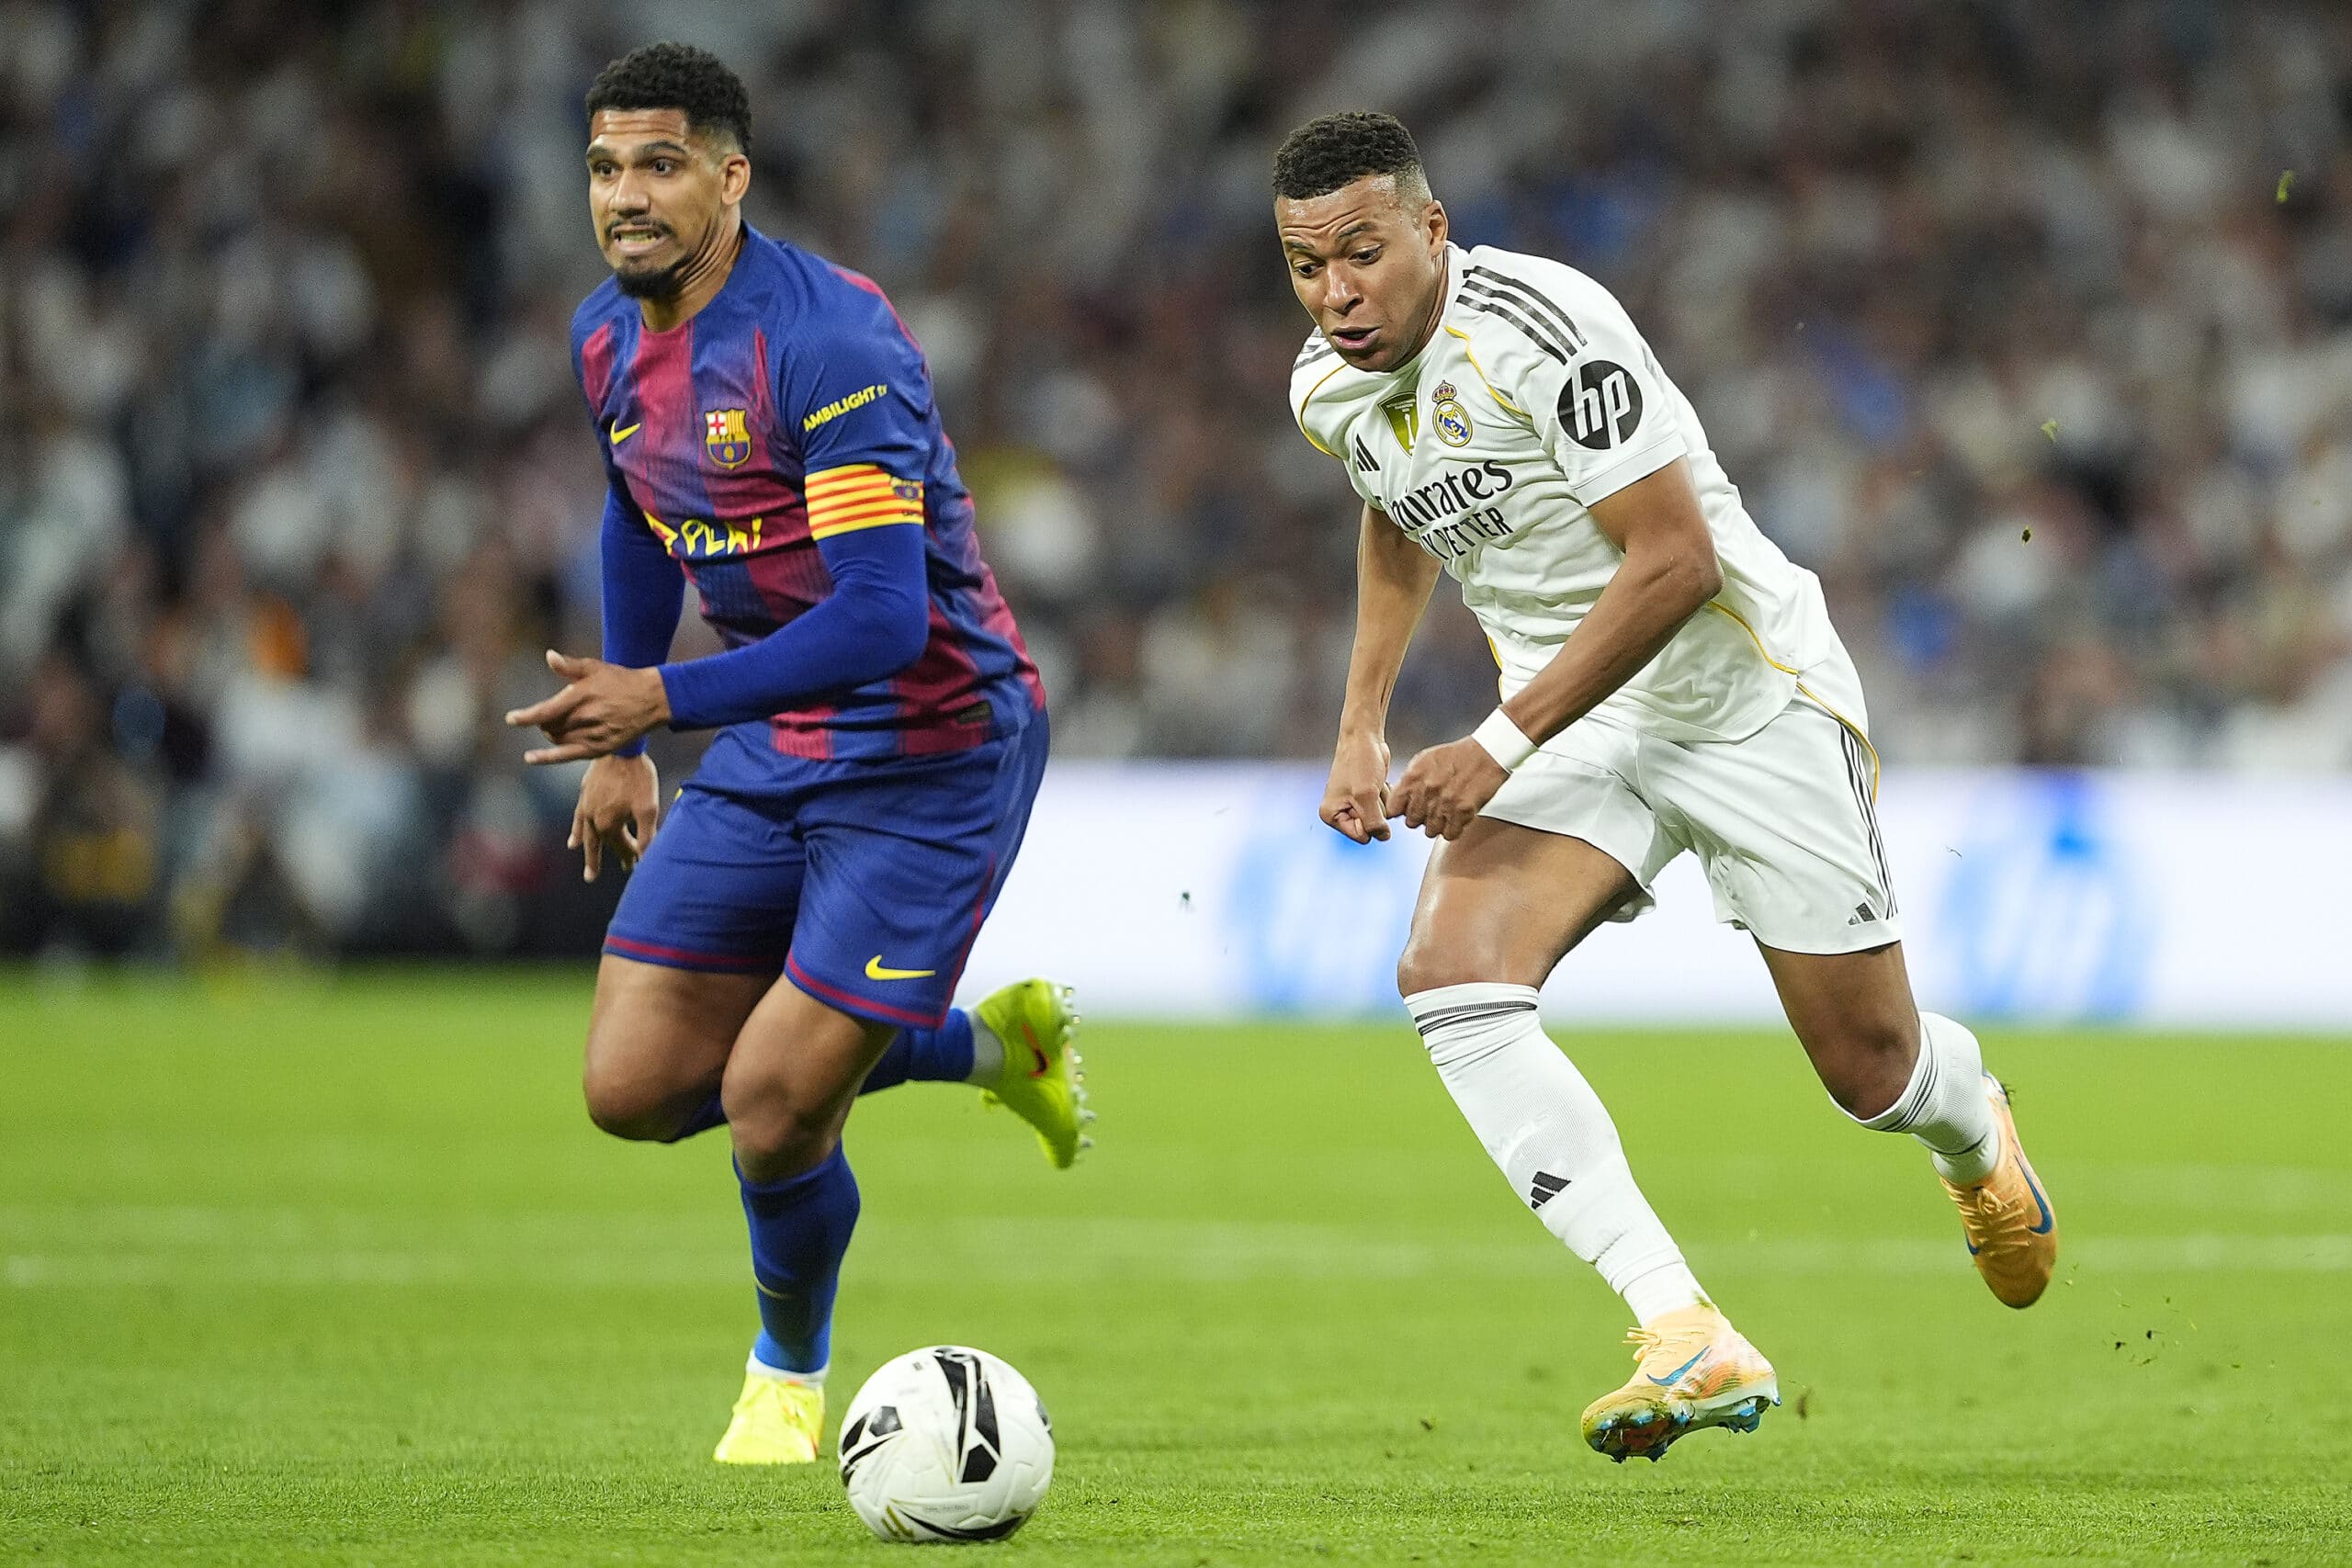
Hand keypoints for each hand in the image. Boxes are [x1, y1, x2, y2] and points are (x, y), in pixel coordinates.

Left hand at [504, 650, 670, 763]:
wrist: (652, 700)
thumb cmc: (621, 681)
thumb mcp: (596, 668)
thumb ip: (569, 666)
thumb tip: (549, 656)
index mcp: (582, 696)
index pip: (546, 711)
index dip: (526, 717)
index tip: (510, 719)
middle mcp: (587, 717)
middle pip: (550, 726)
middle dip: (544, 721)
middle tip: (551, 714)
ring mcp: (594, 735)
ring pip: (557, 739)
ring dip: (551, 733)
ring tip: (560, 724)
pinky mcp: (600, 748)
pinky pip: (567, 755)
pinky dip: (548, 757)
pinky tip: (531, 758)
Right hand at [567, 752, 660, 880]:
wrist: (622, 748)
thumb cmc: (638, 777)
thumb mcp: (648, 808)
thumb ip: (646, 836)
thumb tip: (647, 859)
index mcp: (607, 824)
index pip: (620, 847)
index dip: (629, 856)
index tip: (637, 865)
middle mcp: (592, 818)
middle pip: (598, 843)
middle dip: (596, 860)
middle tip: (591, 877)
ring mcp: (586, 804)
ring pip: (585, 831)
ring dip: (584, 846)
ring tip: (579, 856)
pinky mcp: (585, 791)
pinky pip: (579, 815)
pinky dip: (577, 827)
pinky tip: (574, 833)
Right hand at [1320, 729, 1393, 842]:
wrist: (1363, 738)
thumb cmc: (1359, 762)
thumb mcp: (1366, 796)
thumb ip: (1374, 822)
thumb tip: (1384, 837)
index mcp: (1331, 815)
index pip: (1362, 836)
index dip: (1370, 821)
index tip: (1365, 801)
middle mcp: (1340, 812)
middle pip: (1371, 828)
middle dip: (1376, 809)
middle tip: (1369, 789)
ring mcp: (1354, 804)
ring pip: (1379, 817)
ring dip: (1381, 801)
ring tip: (1372, 783)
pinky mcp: (1366, 796)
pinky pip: (1383, 806)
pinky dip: (1384, 795)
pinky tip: (1377, 781)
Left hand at [1387, 736, 1508, 840]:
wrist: (1487, 753)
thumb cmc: (1456, 756)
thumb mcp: (1424, 760)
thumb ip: (1408, 780)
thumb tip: (1396, 796)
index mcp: (1413, 777)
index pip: (1393, 809)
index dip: (1401, 811)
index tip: (1407, 809)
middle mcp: (1427, 791)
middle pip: (1411, 822)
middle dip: (1420, 818)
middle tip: (1431, 809)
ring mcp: (1445, 803)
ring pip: (1430, 831)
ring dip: (1437, 825)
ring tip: (1445, 813)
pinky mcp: (1463, 811)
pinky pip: (1450, 834)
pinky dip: (1453, 829)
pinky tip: (1456, 818)